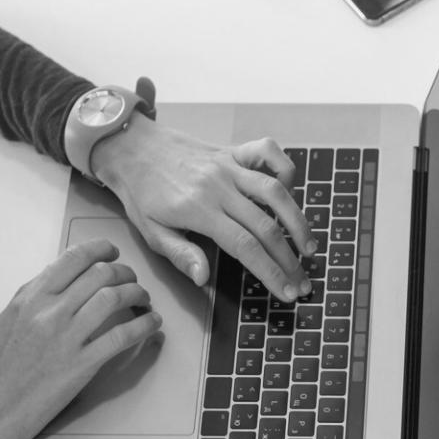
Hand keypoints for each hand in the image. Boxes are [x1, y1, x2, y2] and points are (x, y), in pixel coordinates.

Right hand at [0, 239, 161, 438]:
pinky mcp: (82, 365)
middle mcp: (49, 311)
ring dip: (137, 294)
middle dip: (124, 273)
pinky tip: (152, 324)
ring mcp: (66, 337)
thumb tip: (58, 279)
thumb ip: (31, 299)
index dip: (100, 250)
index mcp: (29, 298)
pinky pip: (122, 336)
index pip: (72, 259)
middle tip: (132, 280)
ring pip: (114, 298)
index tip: (113, 252)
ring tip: (144, 300)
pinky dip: (144, 326)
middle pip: (100, 274)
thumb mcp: (4, 323)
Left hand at [91, 117, 316, 301]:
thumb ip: (181, 254)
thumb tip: (204, 278)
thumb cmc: (140, 193)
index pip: (245, 246)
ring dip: (298, 221)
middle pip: (266, 226)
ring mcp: (229, 165)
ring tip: (309, 246)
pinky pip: (268, 151)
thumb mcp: (151, 231)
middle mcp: (219, 186)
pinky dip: (285, 168)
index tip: (286, 292)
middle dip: (289, 259)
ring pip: (276, 191)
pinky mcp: (232, 151)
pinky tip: (291, 191)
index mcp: (199, 210)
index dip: (270, 271)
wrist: (130, 147)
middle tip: (302, 281)